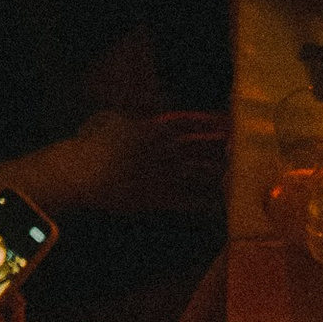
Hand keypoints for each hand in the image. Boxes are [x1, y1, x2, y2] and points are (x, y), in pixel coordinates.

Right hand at [64, 108, 229, 215]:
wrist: (81, 172)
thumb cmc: (88, 145)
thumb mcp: (106, 119)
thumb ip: (125, 117)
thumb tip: (131, 116)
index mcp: (148, 128)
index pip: (185, 122)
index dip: (206, 121)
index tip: (224, 120)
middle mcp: (160, 149)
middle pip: (197, 145)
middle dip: (219, 145)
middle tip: (241, 144)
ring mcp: (161, 174)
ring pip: (197, 171)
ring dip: (217, 172)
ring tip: (237, 173)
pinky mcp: (157, 198)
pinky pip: (187, 200)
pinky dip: (203, 202)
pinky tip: (219, 205)